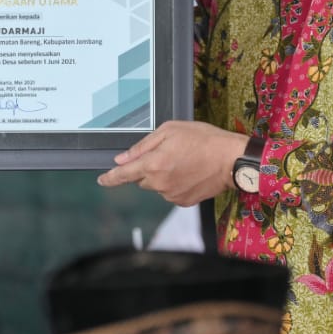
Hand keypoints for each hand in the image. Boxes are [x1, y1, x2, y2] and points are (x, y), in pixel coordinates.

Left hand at [97, 121, 246, 205]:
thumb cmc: (203, 139)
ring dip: (163, 176)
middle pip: (142, 179)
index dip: (110, 178)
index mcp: (153, 164)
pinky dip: (175, 184)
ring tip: (184, 161)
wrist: (231, 160)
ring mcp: (171, 195)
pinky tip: (190, 172)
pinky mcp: (184, 202)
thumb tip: (121, 159)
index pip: (123, 175)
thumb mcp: (170, 131)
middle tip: (169, 154)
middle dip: (148, 168)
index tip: (101, 180)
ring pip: (157, 186)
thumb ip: (142, 146)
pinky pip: (171, 193)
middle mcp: (159, 184)